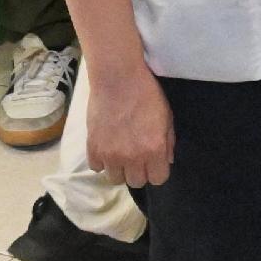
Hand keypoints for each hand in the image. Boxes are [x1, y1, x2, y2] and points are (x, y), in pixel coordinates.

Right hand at [92, 63, 175, 185]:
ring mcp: (110, 155)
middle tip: (136, 157)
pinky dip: (101, 160)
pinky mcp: (93, 148)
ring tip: (119, 154)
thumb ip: (168, 142)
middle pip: (136, 182)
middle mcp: (132, 157)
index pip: (158, 179)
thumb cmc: (146, 94)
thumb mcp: (167, 117)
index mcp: (154, 150)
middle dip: (138, 171)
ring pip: (115, 179)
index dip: (157, 171)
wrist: (117, 78)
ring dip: (119, 168)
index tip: (153, 161)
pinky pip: (96, 167)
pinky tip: (105, 147)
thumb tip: (167, 161)